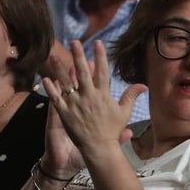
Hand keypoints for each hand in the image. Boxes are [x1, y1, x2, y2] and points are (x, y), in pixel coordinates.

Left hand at [42, 40, 144, 161]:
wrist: (99, 148)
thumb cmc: (112, 130)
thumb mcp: (123, 112)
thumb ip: (131, 96)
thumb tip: (143, 85)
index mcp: (103, 95)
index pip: (102, 71)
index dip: (100, 56)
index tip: (98, 43)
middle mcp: (88, 97)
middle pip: (82, 72)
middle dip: (78, 55)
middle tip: (74, 41)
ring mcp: (75, 105)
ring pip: (66, 83)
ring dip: (60, 68)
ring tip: (54, 56)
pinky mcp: (65, 113)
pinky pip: (56, 99)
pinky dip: (51, 89)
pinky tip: (46, 79)